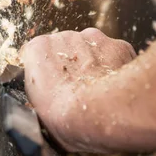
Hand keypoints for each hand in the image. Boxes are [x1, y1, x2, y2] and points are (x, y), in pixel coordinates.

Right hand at [22, 28, 135, 151]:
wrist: (100, 114)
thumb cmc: (65, 117)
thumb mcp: (37, 110)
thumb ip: (39, 93)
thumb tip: (45, 101)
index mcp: (37, 50)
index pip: (36, 54)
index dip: (45, 73)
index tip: (51, 88)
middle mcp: (64, 38)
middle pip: (65, 48)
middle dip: (70, 67)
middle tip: (75, 92)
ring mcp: (93, 39)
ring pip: (91, 48)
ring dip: (92, 65)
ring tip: (97, 91)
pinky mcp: (118, 46)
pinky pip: (114, 54)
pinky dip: (115, 67)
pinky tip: (115, 88)